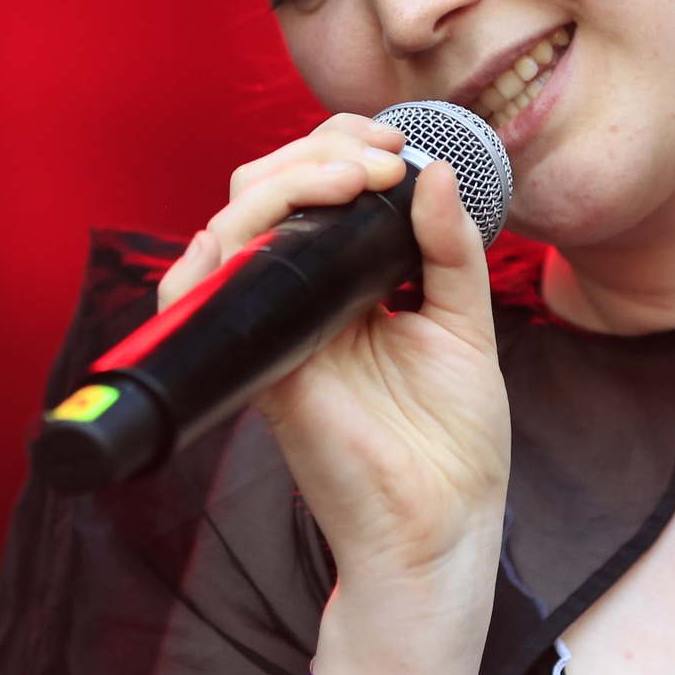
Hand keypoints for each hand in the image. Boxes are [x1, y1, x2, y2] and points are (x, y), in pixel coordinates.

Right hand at [158, 115, 508, 674]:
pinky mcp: (260, 366)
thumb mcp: (468, 326)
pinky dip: (221, 247)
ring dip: (284, 182)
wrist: (444, 529)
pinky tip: (281, 225)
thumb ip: (451, 249)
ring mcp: (274, 330)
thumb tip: (432, 172)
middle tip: (380, 159)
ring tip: (355, 180)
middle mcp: (300, 301)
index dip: (345, 148)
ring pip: (231, 226)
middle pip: (264, 193)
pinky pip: (205, 293)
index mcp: (347, 286)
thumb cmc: (455, 445)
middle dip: (316, 152)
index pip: (316, 189)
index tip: (399, 145)